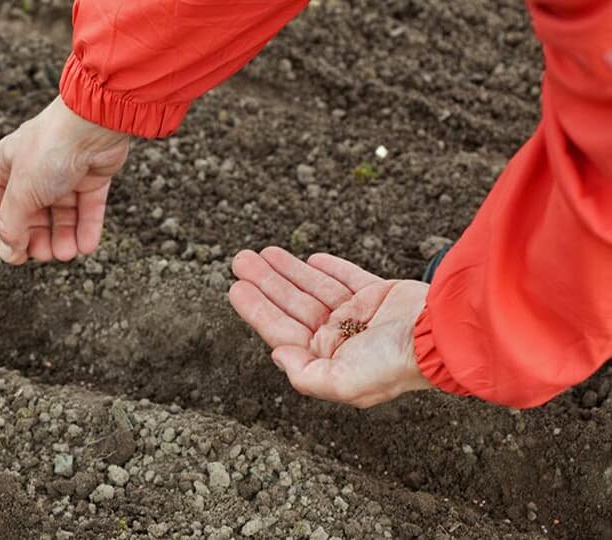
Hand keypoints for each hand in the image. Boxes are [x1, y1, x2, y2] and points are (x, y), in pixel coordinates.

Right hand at [0, 97, 129, 264]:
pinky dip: (87, 228)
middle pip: (31, 213)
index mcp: (9, 164)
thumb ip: (13, 225)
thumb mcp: (22, 192)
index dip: (2, 230)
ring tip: (67, 254)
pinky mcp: (92, 176)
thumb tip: (9, 253)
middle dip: (37, 237)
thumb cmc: (51, 149)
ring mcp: (65, 172)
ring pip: (61, 213)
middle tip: (44, 255)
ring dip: (63, 237)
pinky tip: (86, 246)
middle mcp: (36, 167)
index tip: (13, 251)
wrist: (94, 124)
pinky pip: (87, 208)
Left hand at [229, 247, 433, 407]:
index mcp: (329, 360)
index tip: (235, 288)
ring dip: (288, 270)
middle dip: (265, 283)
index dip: (256, 309)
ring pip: (314, 289)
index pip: (282, 331)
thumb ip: (305, 375)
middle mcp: (341, 339)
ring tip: (262, 252)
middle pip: (292, 306)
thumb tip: (277, 355)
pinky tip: (309, 259)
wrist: (443, 336)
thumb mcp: (343, 383)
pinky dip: (329, 268)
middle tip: (240, 259)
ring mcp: (361, 316)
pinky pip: (347, 278)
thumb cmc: (394, 364)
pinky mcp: (381, 295)